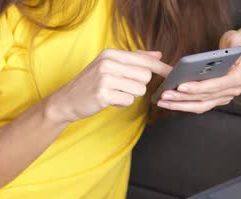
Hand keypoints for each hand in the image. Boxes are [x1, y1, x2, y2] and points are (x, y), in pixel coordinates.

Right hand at [47, 49, 171, 123]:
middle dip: (139, 85)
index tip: (173, 73)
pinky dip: (122, 103)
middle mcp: (108, 63)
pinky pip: (128, 101)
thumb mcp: (111, 65)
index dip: (162, 68)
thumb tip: (158, 54)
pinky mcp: (103, 94)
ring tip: (115, 93)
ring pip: (139, 89)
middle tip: (123, 86)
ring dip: (130, 95)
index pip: (144, 60)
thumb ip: (135, 59)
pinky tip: (109, 100)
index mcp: (111, 53)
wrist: (67, 100)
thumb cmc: (92, 82)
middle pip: (145, 76)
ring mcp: (105, 78)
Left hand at [157, 30, 240, 113]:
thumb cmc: (235, 44)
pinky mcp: (216, 100)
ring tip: (162, 101)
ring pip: (200, 106)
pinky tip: (169, 101)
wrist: (240, 51)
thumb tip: (224, 54)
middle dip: (183, 97)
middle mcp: (233, 91)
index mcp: (239, 78)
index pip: (215, 86)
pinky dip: (183, 104)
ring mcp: (225, 97)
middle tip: (165, 94)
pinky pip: (198, 105)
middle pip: (205, 98)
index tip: (180, 86)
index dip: (198, 87)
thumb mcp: (236, 39)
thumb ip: (233, 45)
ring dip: (180, 105)